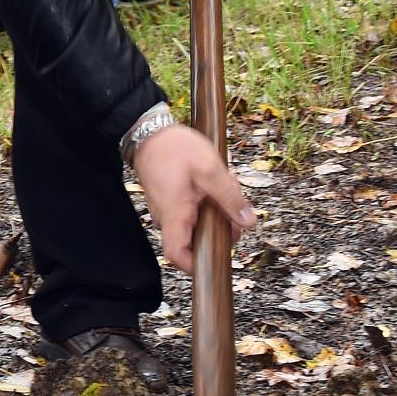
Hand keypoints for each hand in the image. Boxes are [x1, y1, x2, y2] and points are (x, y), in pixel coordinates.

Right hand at [133, 124, 257, 270]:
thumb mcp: (209, 169)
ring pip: (196, 223)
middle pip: (195, 240)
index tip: (216, 260)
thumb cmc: (173, 147)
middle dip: (220, 228)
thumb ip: (230, 197)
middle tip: (234, 209)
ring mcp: (168, 208)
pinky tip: (213, 183)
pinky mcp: (171, 199)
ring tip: (224, 187)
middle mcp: (168, 216)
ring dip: (215, 211)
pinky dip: (207, 201)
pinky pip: (192, 210)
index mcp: (175, 214)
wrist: (148, 130)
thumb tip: (248, 221)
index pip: (178, 255)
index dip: (196, 265)